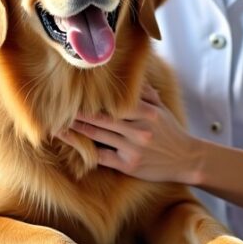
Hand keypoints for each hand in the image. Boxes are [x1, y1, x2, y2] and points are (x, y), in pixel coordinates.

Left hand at [65, 85, 202, 184]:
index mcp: (147, 112)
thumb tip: (127, 78)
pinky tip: (74, 146)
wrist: (186, 160)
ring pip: (97, 135)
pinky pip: (102, 157)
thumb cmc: (170, 132)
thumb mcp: (160, 109)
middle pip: (101, 118)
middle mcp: (139, 129)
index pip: (113, 102)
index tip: (73, 94)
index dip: (91, 99)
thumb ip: (144, 93)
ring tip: (57, 125)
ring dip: (76, 130)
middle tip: (56, 108)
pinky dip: (87, 151)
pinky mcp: (129, 166)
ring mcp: (133, 148)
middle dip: (77, 113)